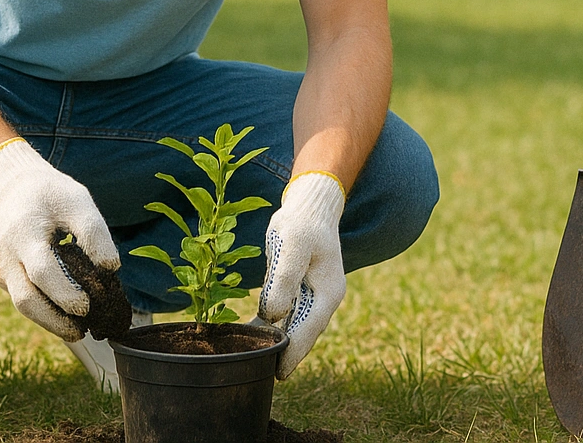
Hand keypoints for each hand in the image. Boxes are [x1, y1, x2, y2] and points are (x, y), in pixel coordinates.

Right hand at [0, 138, 118, 340]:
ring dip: (50, 321)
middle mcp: (6, 256)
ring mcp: (1, 269)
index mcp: (23, 234)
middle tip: (84, 332)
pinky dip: (44, 309)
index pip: (42, 271)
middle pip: (26, 300)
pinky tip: (67, 315)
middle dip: (55, 320)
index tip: (87, 306)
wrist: (9, 188)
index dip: (65, 293)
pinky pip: (23, 298)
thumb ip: (94, 232)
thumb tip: (110, 269)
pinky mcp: (3, 276)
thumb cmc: (50, 195)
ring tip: (79, 331)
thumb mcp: (77, 200)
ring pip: (22, 305)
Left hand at [257, 171, 345, 378]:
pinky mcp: (300, 289)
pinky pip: (286, 313)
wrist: (309, 207)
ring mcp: (313, 295)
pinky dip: (272, 323)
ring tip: (256, 359)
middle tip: (263, 374)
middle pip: (303, 333)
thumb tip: (274, 316)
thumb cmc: (302, 224)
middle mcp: (323, 299)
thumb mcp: (293, 246)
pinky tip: (254, 332)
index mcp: (328, 292)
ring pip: (294, 326)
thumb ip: (283, 280)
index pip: (309, 330)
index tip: (278, 373)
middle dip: (286, 353)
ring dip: (278, 341)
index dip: (293, 353)